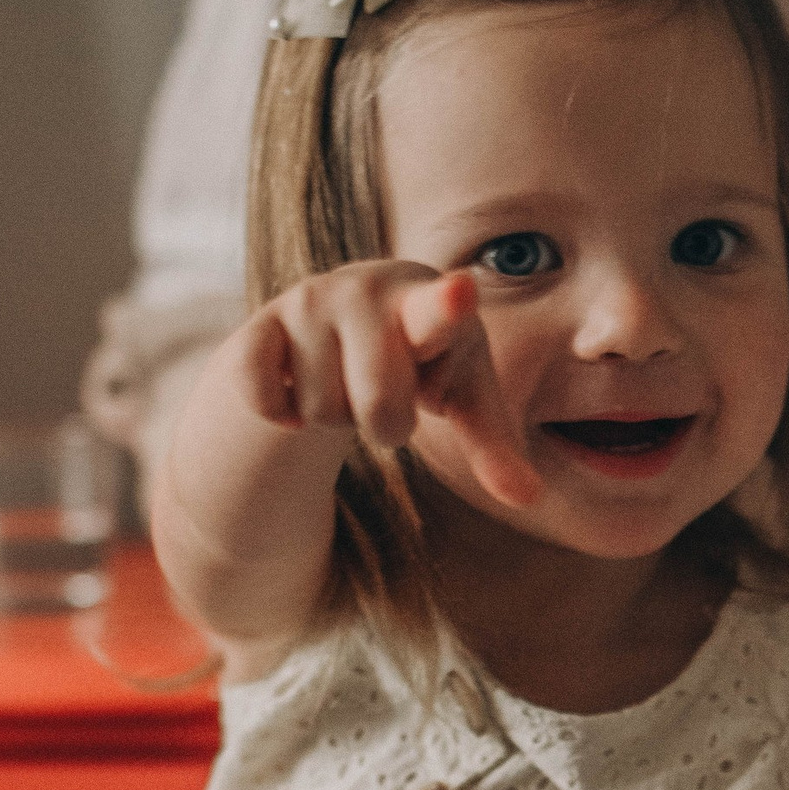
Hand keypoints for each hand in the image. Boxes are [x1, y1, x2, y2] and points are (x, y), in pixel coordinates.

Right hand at [237, 263, 541, 509]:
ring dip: (335, 418)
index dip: (448, 306)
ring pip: (321, 411)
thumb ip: (495, 447)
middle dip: (386, 424)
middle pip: (378, 405)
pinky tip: (295, 388)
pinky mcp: (260, 325)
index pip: (440, 313)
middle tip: (387, 397)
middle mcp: (366, 291)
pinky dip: (281, 415)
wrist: (337, 322)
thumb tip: (528, 498)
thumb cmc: (422, 365)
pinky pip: (263, 399)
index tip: (460, 291)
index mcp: (431, 306)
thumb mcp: (464, 399)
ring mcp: (308, 303)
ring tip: (346, 382)